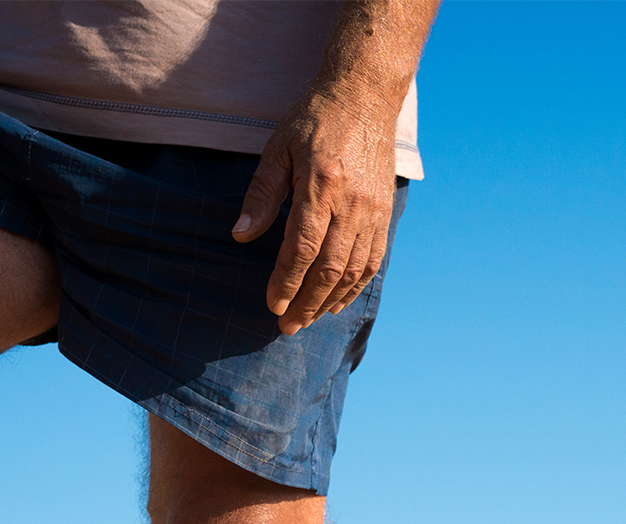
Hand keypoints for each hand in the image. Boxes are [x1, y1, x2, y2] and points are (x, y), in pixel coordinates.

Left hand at [232, 85, 400, 335]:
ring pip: (353, 270)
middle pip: (329, 269)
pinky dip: (355, 286)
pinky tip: (337, 301)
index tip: (272, 306)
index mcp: (321, 187)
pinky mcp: (385, 211)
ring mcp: (373, 210)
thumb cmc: (314, 120)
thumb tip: (240, 236)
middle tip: (286, 327)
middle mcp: (352, 204)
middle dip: (306, 304)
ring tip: (308, 320)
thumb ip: (261, 195)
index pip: (301, 249)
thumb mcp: (279, 149)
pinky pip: (374, 259)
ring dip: (329, 301)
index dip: (286, 283)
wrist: (364, 94)